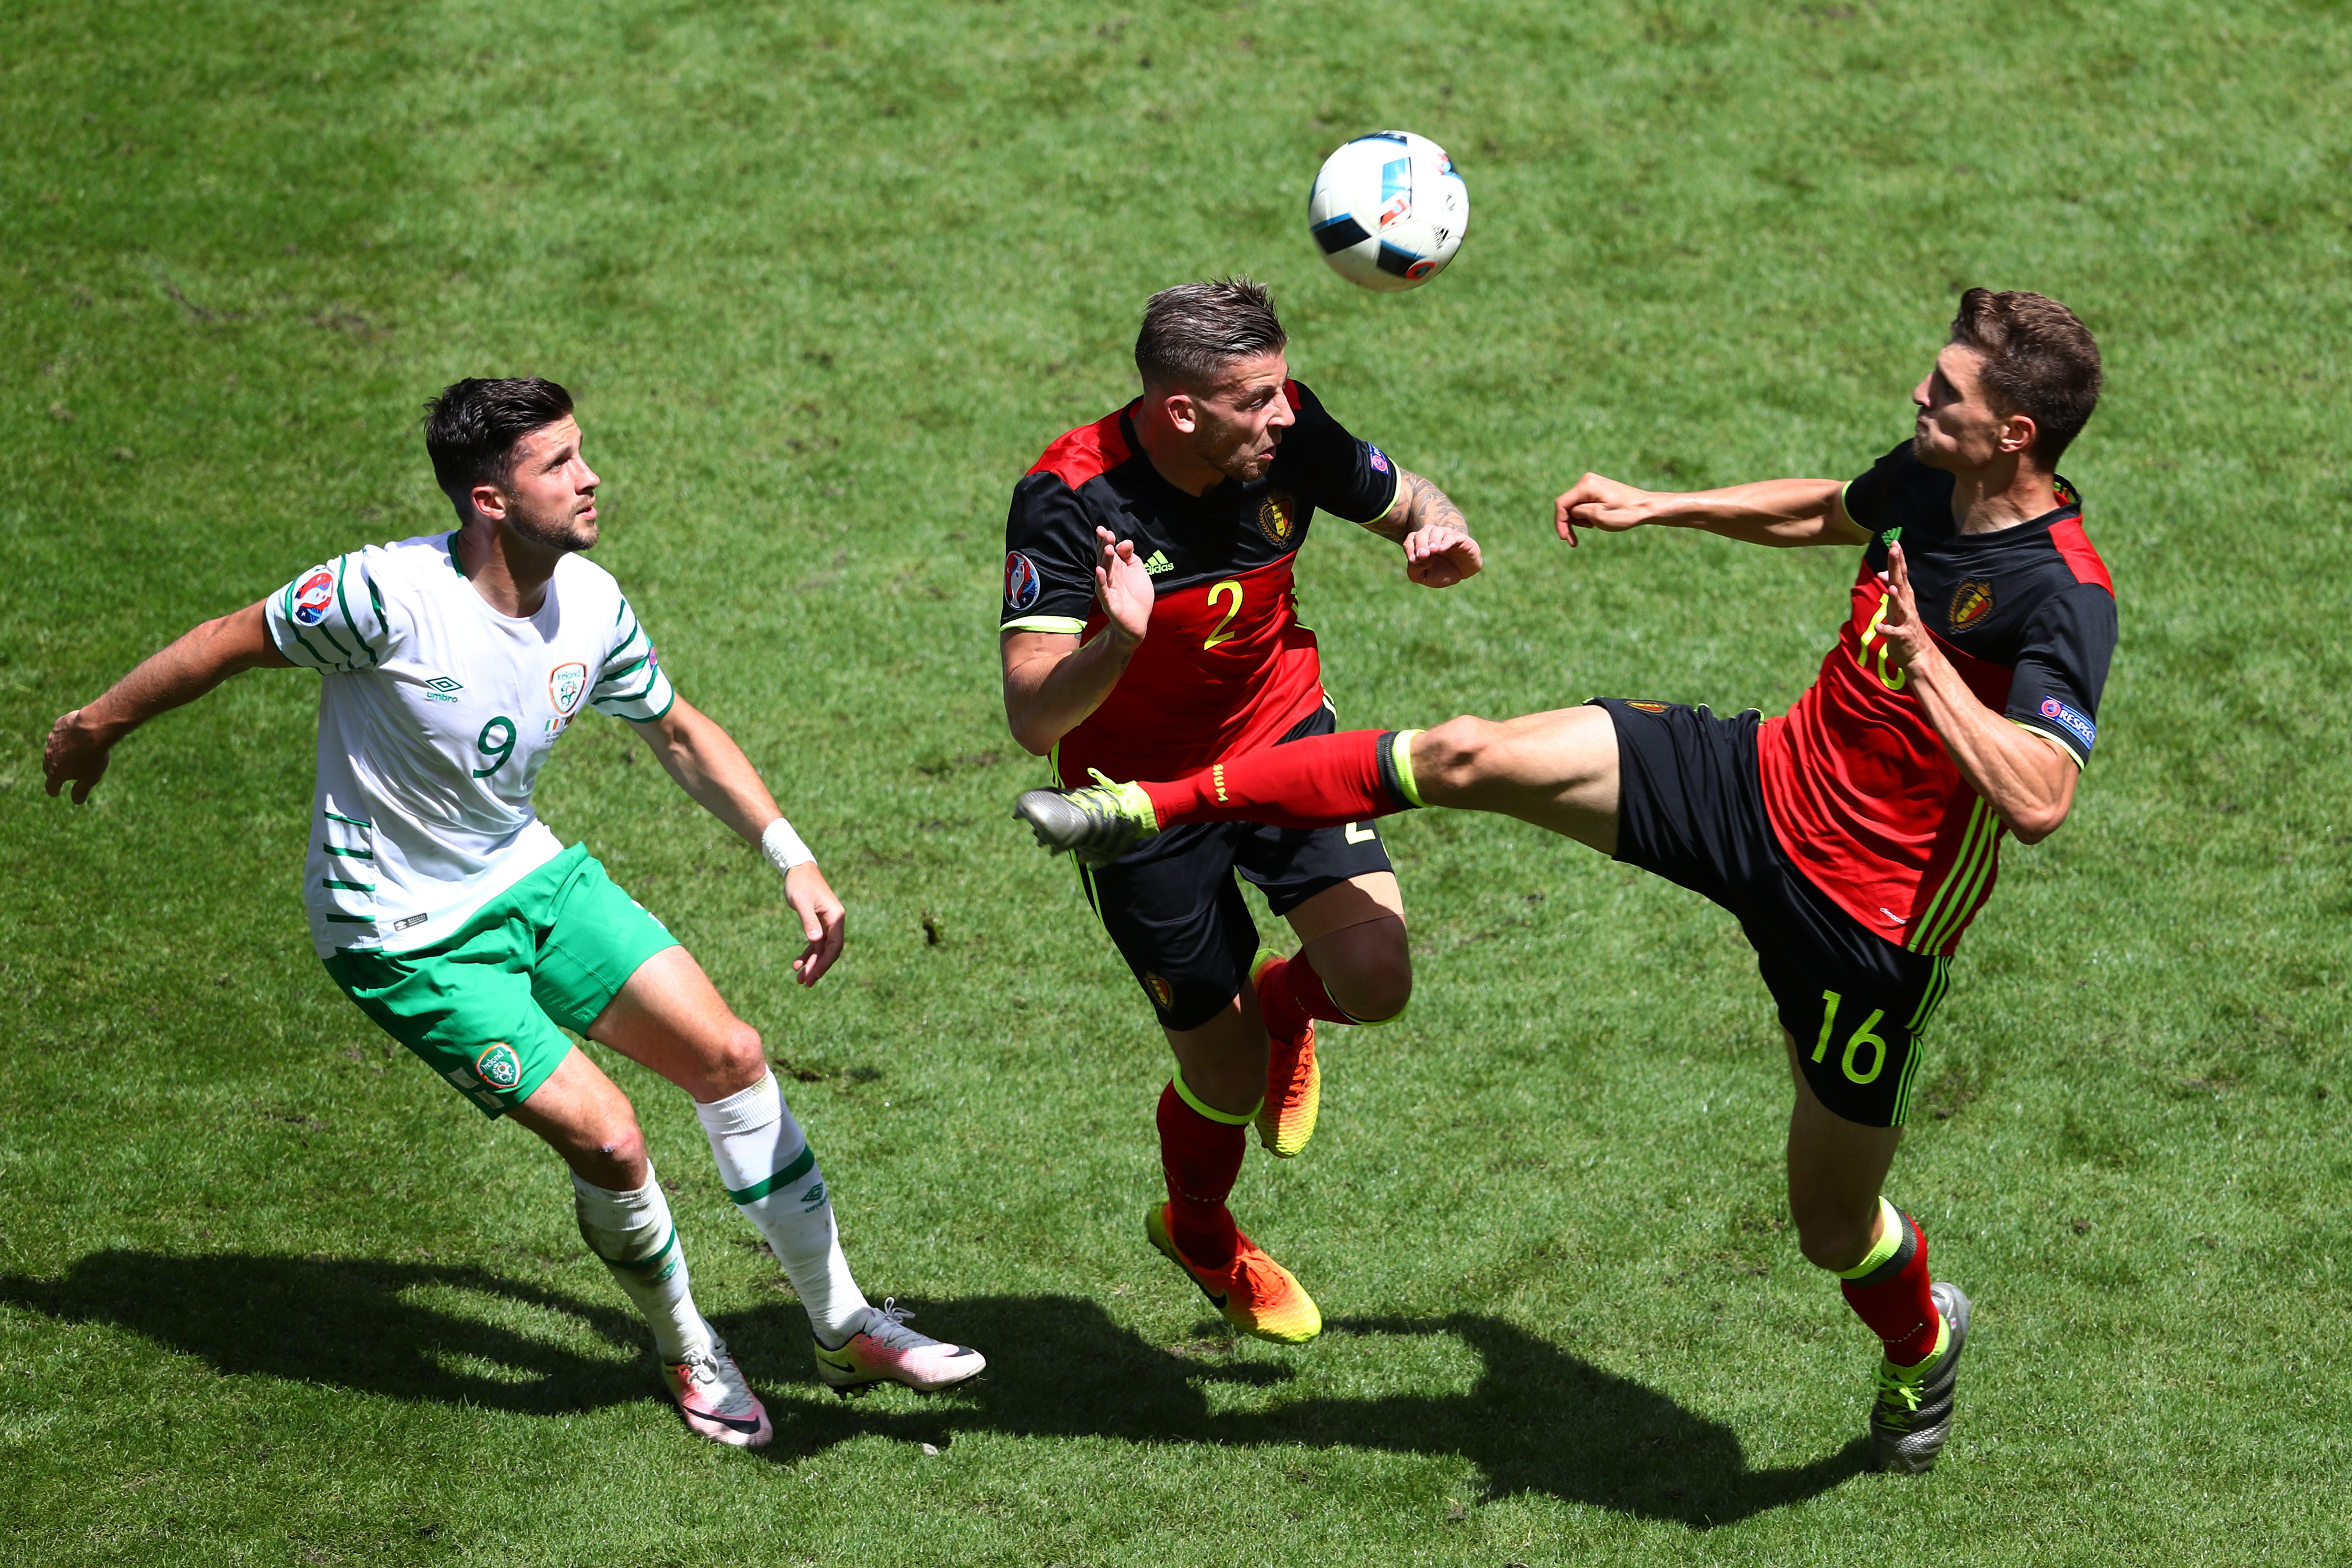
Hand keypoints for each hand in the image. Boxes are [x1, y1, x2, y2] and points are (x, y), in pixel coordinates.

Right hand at [43, 708, 114, 803]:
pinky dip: (64, 736)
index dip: (54, 790)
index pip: (51, 785)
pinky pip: (59, 733)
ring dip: (58, 753)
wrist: (93, 728)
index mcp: (55, 772)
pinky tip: (74, 735)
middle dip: (53, 772)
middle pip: (47, 767)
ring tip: (67, 754)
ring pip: (52, 749)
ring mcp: (52, 740)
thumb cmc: (93, 756)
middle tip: (59, 774)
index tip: (55, 792)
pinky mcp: (58, 726)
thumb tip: (77, 801)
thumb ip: (81, 790)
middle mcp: (49, 756)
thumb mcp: (90, 778)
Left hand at [783, 861, 845, 986]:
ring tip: (800, 980)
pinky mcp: (818, 923)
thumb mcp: (801, 902)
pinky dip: (807, 954)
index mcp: (835, 917)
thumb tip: (816, 941)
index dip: (826, 961)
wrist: (797, 869)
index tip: (815, 974)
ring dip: (812, 964)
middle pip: (829, 951)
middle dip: (817, 967)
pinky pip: (815, 943)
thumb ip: (809, 921)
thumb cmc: (799, 883)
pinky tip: (797, 964)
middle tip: (804, 983)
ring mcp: (827, 923)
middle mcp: (834, 922)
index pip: (835, 945)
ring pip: (821, 949)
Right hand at [1094, 527, 1153, 645]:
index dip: (1105, 540)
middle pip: (1104, 559)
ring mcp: (1108, 589)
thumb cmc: (1137, 595)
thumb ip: (1130, 555)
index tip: (1104, 530)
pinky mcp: (1109, 602)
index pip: (1108, 551)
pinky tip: (1100, 571)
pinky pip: (1103, 590)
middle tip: (1106, 534)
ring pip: (1104, 572)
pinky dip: (1101, 581)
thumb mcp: (1137, 570)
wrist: (1138, 621)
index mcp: (1116, 567)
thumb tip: (1124, 542)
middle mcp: (1110, 576)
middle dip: (1104, 546)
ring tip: (1106, 548)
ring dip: (1104, 560)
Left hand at [1403, 522, 1481, 586]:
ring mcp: (1446, 535)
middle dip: (1420, 544)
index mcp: (1421, 544)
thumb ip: (1415, 571)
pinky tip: (1442, 548)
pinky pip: (1452, 536)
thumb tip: (1419, 559)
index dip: (1410, 548)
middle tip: (1423, 555)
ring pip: (1436, 530)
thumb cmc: (1442, 573)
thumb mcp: (1425, 577)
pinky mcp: (1460, 538)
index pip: (1411, 539)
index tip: (1413, 560)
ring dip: (1433, 540)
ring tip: (1432, 551)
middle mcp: (1432, 536)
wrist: (1463, 574)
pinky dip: (1446, 541)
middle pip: (1422, 533)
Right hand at [1553, 473, 1652, 545]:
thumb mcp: (1597, 517)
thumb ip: (1578, 513)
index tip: (1564, 538)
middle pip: (1567, 505)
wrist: (1646, 507)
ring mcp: (1592, 483)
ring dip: (1580, 520)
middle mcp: (1587, 480)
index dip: (1559, 522)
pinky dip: (1585, 515)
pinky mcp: (1597, 488)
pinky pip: (1583, 503)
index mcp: (1586, 485)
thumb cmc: (1625, 513)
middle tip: (1576, 540)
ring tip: (1595, 526)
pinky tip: (1596, 521)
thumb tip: (1569, 512)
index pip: (1562, 504)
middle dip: (1570, 523)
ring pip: (1575, 505)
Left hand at [1876, 542, 1939, 675]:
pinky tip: (1878, 627)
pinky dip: (1886, 630)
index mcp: (1905, 598)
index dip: (1898, 559)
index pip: (1901, 575)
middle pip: (1901, 583)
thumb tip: (1883, 573)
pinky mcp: (1902, 637)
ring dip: (1896, 598)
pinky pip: (1893, 633)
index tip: (1894, 542)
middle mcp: (1907, 607)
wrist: (1918, 655)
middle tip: (1894, 550)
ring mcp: (1906, 622)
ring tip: (1890, 587)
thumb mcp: (1897, 606)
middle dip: (1897, 567)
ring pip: (1900, 607)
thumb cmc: (1906, 628)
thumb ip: (1892, 589)